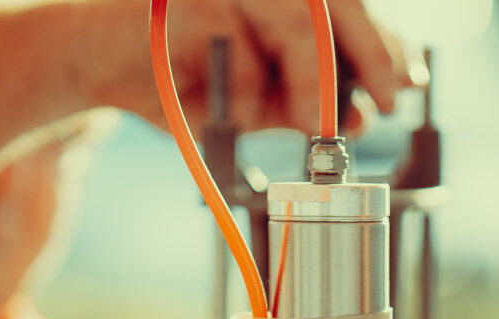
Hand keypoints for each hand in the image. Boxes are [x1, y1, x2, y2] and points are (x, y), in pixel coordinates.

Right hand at [110, 0, 408, 134]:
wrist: (89, 61)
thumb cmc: (173, 74)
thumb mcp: (253, 96)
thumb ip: (301, 99)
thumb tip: (358, 115)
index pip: (345, 9)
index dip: (383, 42)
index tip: (409, 81)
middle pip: (331, 2)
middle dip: (369, 53)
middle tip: (384, 103)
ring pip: (297, 18)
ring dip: (312, 80)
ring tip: (312, 126)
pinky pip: (239, 45)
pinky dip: (246, 92)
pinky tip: (238, 119)